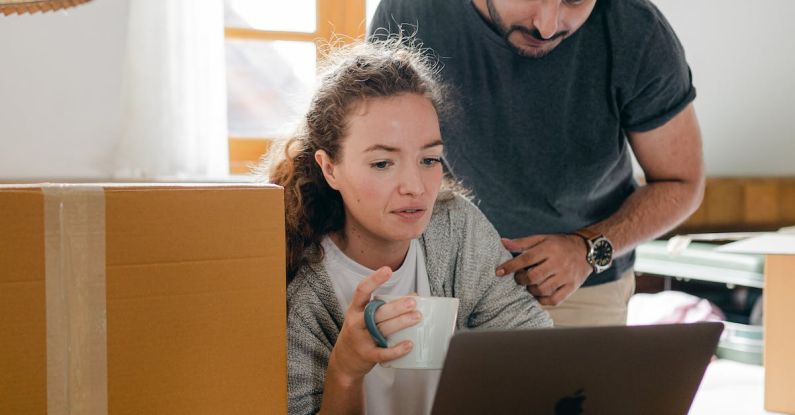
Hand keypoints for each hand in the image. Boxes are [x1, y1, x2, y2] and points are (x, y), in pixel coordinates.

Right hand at [328, 266, 420, 381]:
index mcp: (355, 309)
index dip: (374, 280)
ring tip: (417, 317)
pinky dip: (396, 350)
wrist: (343, 361)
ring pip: (382, 329)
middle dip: (396, 307)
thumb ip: (385, 306)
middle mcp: (356, 323)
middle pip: (376, 312)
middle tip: (413, 302)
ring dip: (401, 323)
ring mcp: (361, 340)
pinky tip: (409, 344)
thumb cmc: (359, 332)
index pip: (362, 291)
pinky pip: (383, 353)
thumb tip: (414, 296)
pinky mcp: (367, 355)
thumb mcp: (365, 316)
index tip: (388, 270)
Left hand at [495, 234, 592, 305]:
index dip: (510, 266)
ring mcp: (566, 276)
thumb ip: (522, 243)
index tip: (498, 272)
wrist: (587, 250)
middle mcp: (558, 263)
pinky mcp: (572, 287)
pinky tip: (539, 294)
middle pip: (533, 277)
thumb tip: (502, 242)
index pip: (526, 259)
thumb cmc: (559, 245)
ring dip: (531, 289)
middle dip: (521, 280)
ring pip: (542, 290)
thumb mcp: (542, 239)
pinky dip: (543, 300)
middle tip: (519, 278)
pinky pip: (554, 300)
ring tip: (530, 284)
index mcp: (549, 249)